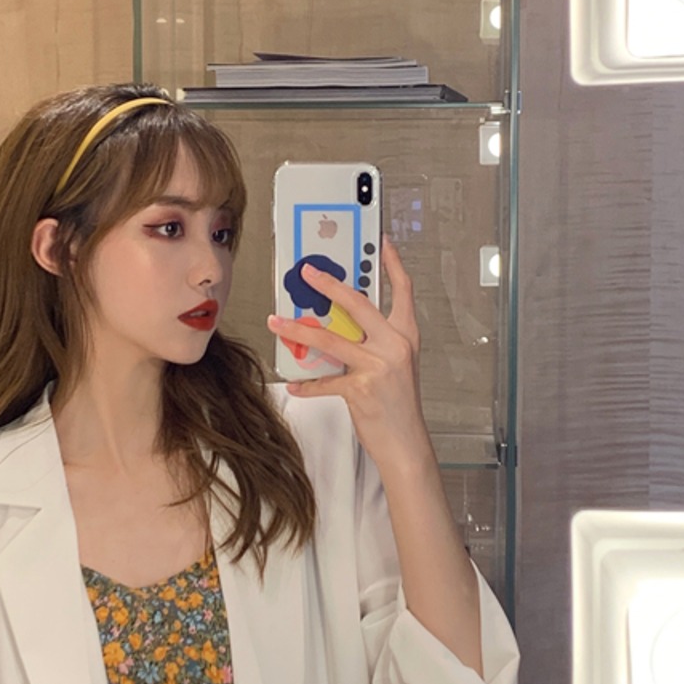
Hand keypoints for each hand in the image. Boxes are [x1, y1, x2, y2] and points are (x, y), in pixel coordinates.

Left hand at [268, 238, 432, 474]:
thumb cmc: (399, 406)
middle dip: (328, 284)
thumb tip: (339, 325)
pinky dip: (306, 384)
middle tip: (306, 273)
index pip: (403, 290)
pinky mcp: (361, 388)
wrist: (406, 442)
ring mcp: (378, 366)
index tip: (382, 241)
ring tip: (277, 322)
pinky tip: (294, 384)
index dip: (392, 263)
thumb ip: (373, 342)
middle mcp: (394, 345)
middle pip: (358, 304)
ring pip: (330, 339)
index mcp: (405, 336)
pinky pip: (324, 381)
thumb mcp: (394, 366)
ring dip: (298, 330)